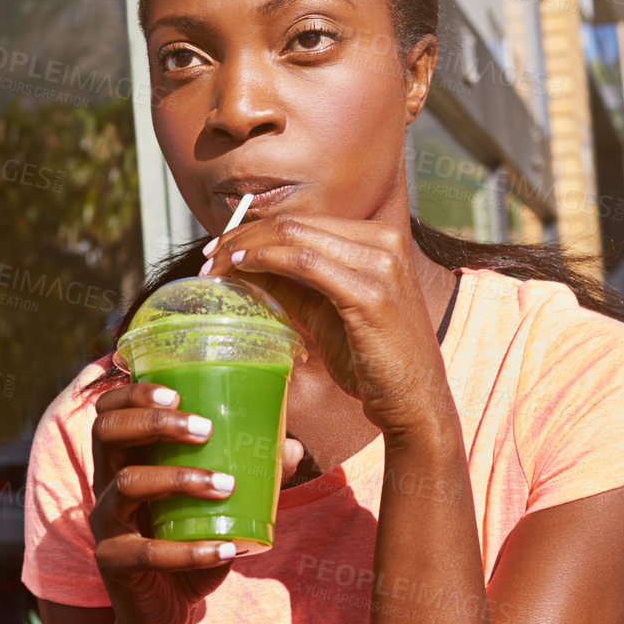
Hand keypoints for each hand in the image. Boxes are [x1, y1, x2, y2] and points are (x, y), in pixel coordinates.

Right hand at [90, 380, 304, 623]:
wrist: (164, 616)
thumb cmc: (188, 548)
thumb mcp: (217, 509)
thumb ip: (247, 477)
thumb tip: (290, 446)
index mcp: (123, 463)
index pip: (109, 412)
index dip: (133, 394)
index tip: (177, 392)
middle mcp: (105, 486)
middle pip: (106, 433)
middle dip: (153, 422)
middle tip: (204, 429)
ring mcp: (106, 525)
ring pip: (127, 485)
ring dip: (180, 478)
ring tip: (225, 485)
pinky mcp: (114, 563)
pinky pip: (149, 552)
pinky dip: (192, 549)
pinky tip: (228, 548)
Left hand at [203, 214, 456, 443]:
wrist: (415, 402)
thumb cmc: (373, 362)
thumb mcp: (328, 314)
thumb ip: (293, 288)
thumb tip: (246, 268)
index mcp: (379, 241)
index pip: (304, 221)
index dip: (255, 230)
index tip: (220, 249)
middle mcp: (384, 243)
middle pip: (296, 223)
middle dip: (243, 236)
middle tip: (208, 257)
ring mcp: (381, 265)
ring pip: (296, 236)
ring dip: (247, 248)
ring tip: (216, 267)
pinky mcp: (370, 293)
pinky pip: (305, 263)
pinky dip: (267, 260)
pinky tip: (242, 268)